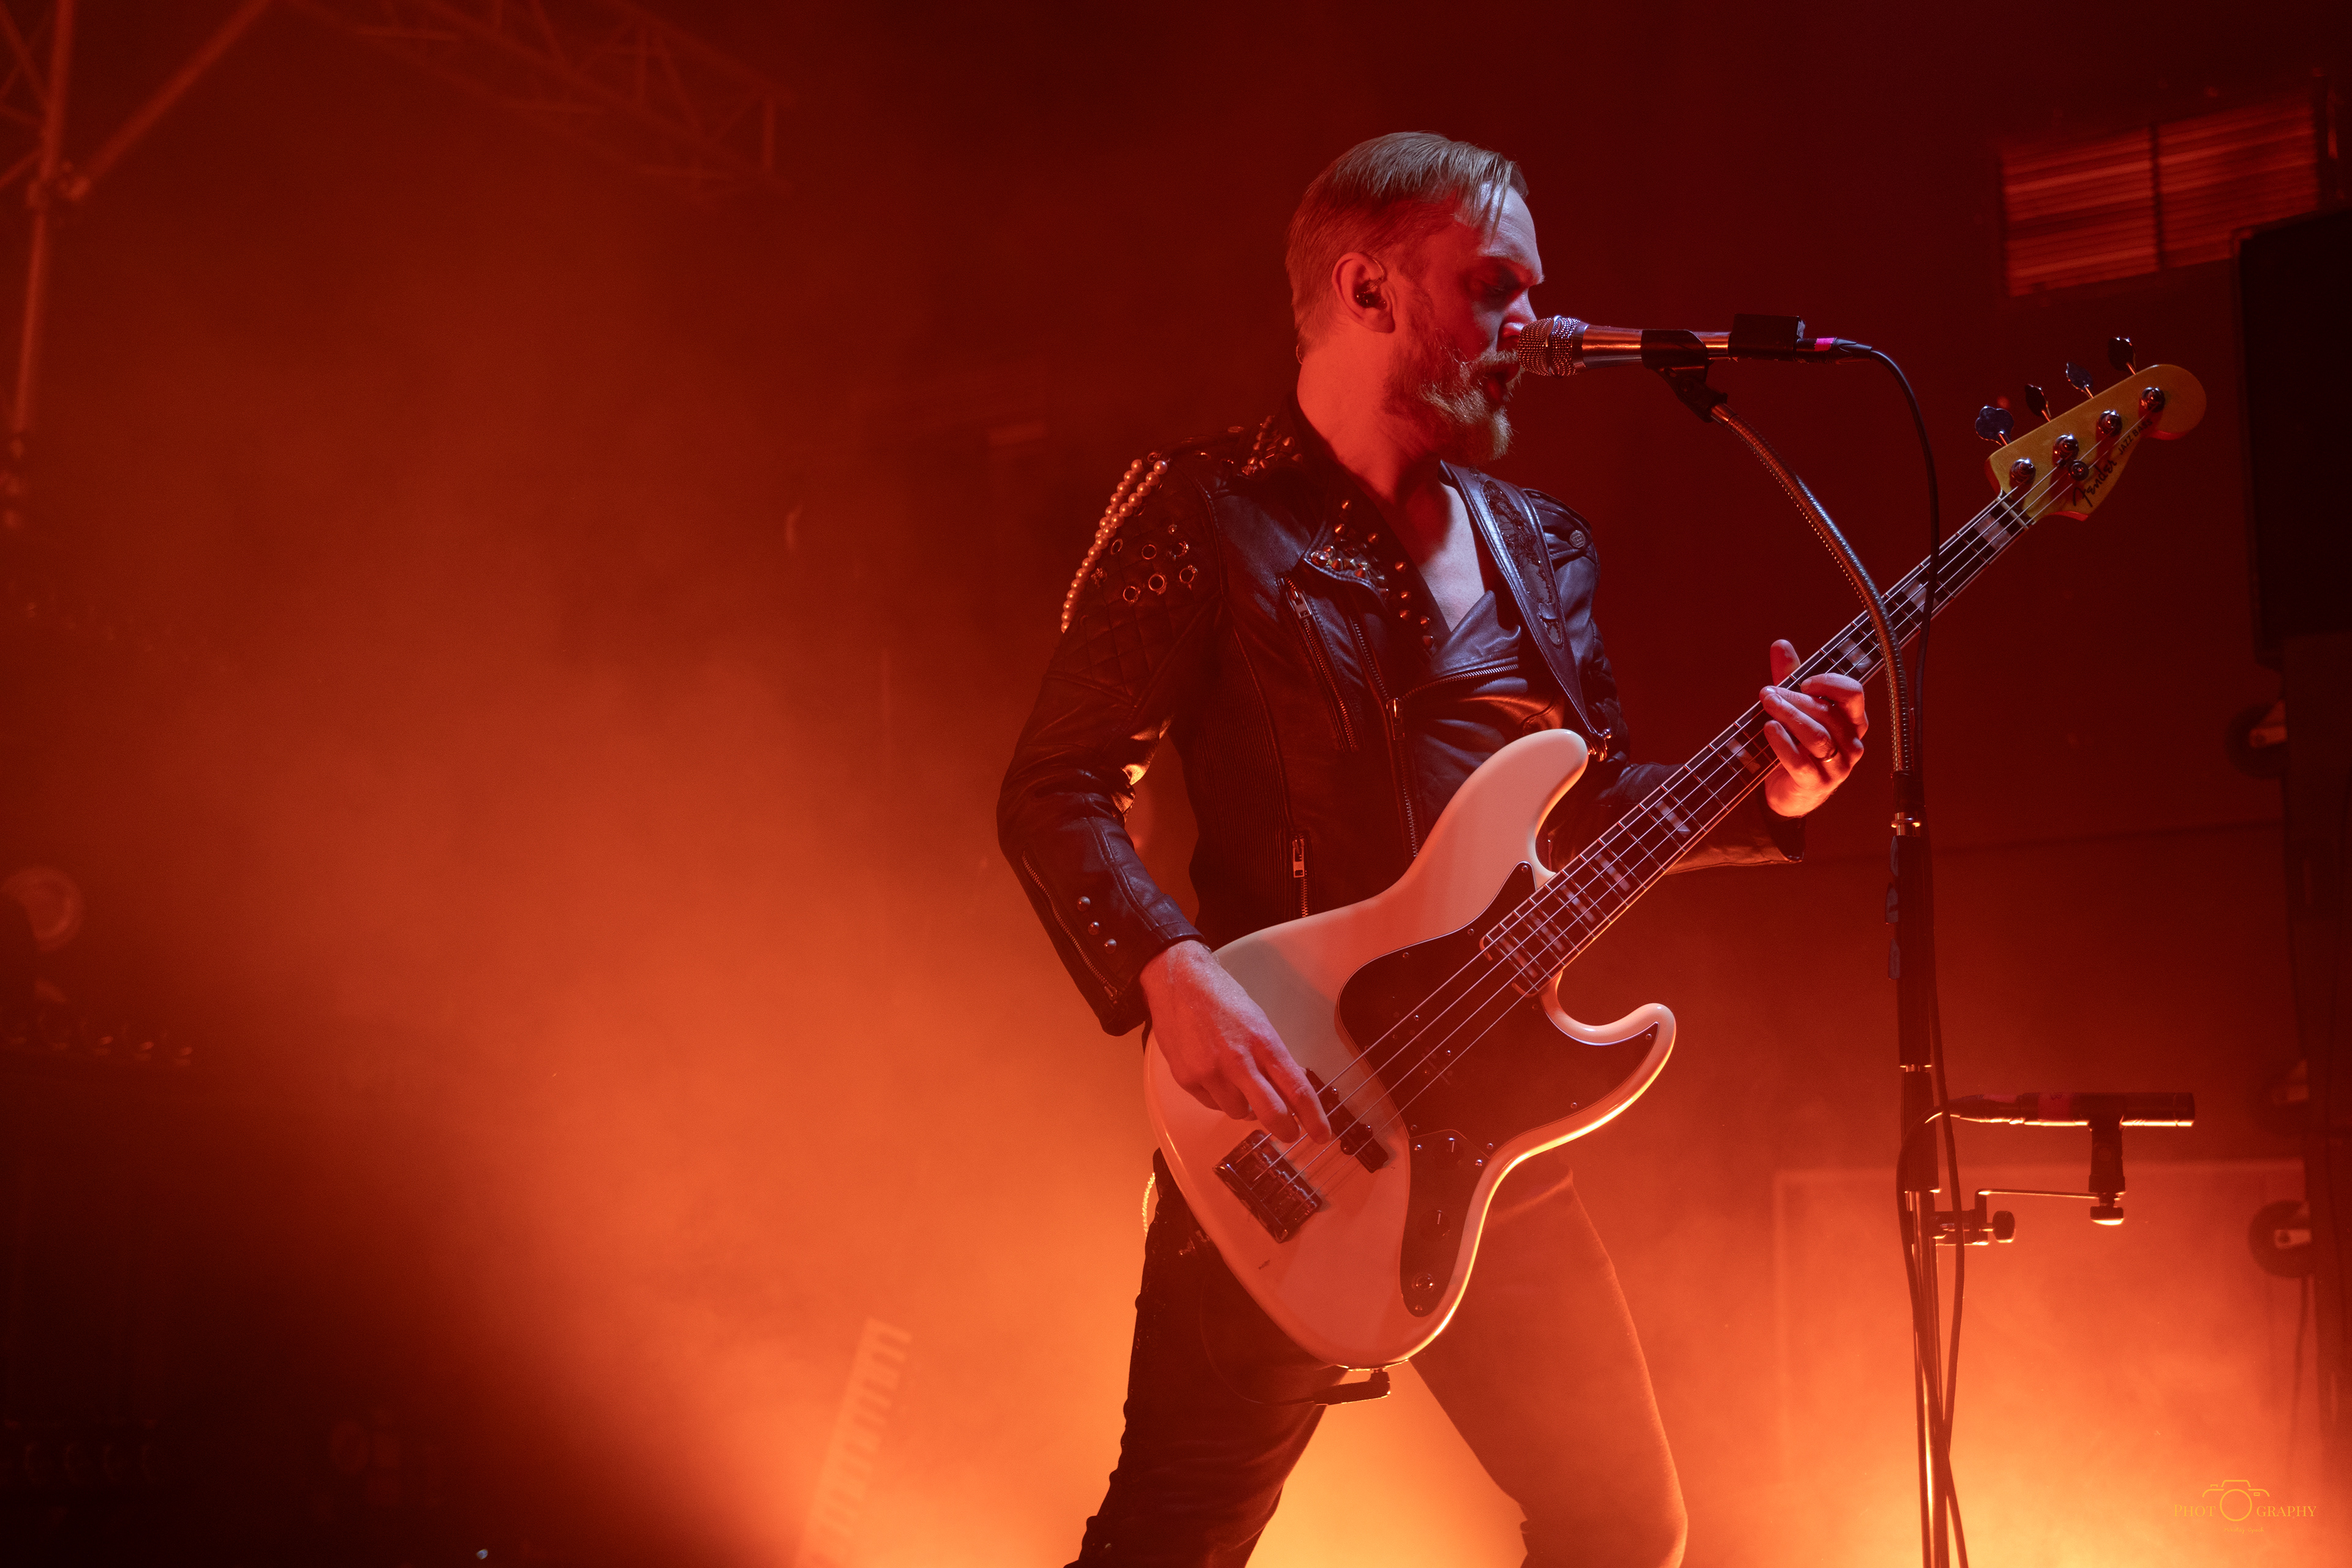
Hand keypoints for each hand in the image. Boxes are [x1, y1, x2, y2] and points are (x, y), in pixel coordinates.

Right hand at [1139, 940, 1333, 1142]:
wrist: (1178, 983)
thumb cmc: (1223, 999)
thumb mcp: (1258, 1022)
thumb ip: (1273, 1057)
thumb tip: (1290, 1088)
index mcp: (1264, 1043)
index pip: (1296, 1088)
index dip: (1313, 1117)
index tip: (1322, 1135)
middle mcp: (1239, 1061)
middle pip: (1271, 1113)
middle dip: (1285, 1130)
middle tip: (1289, 1134)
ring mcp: (1210, 1073)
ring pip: (1239, 1113)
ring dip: (1246, 1107)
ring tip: (1238, 1084)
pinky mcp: (1187, 1079)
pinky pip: (1212, 1105)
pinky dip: (1220, 1098)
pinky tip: (1215, 1076)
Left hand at [1758, 638, 1866, 817]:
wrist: (1791, 791)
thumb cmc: (1798, 744)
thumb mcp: (1796, 708)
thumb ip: (1790, 678)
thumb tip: (1780, 645)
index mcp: (1852, 722)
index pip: (1853, 694)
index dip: (1829, 683)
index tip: (1803, 681)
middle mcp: (1851, 744)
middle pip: (1827, 714)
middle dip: (1795, 700)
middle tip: (1768, 693)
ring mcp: (1837, 767)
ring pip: (1816, 736)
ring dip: (1789, 716)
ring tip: (1767, 705)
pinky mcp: (1815, 784)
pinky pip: (1800, 761)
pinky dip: (1782, 743)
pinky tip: (1769, 728)